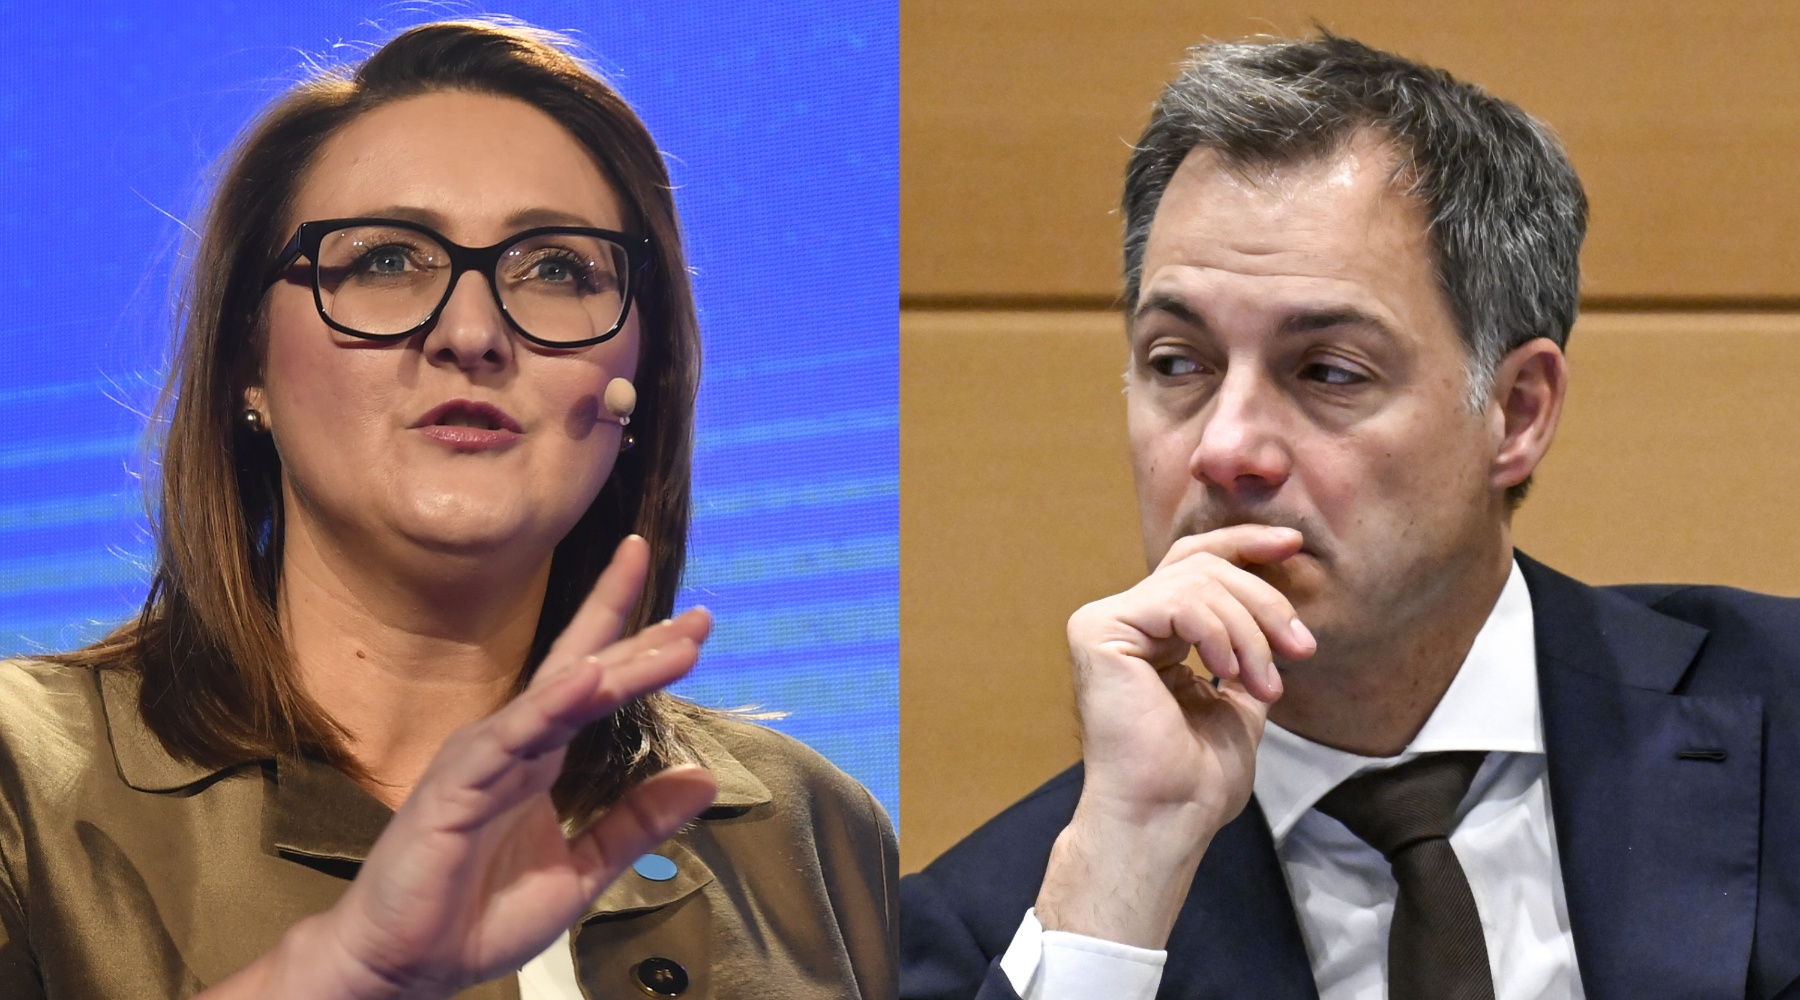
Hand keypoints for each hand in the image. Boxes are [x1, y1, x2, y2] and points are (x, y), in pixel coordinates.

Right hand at [206, 535, 718, 999]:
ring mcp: (482, 759)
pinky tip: (584, 682)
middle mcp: (514, 744)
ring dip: (614, 669)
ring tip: (669, 643)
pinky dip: (547, 707)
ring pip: (556, 699)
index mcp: (542, 758)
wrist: (406, 967)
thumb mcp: (583, 869)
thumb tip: (704, 778)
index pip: (595, 687)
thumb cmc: (480, 916)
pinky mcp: (455, 787)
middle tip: (702, 616)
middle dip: (640, 640)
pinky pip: (508, 740)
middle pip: (582, 673)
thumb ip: (638, 823)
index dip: (641, 650)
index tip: (698, 621)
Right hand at [1036, 525, 1315, 947]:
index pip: (1194, 563)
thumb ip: (1246, 653)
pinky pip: (1178, 601)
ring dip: (1249, 630)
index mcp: (1150, 634)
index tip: (1295, 547)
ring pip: (1198, 581)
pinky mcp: (1098, 631)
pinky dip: (1218, 633)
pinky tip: (1227, 673)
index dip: (1244, 545)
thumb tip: (1278, 616)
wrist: (1166, 817)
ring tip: (1266, 684)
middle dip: (1263, 599)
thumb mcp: (1238, 701)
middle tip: (1302, 647)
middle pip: (1202, 565)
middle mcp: (1121, 621)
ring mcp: (1105, 623)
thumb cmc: (1196, 779)